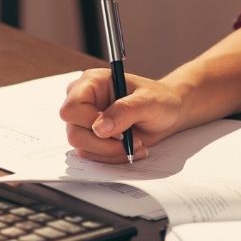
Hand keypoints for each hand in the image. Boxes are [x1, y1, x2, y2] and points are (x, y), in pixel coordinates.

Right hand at [58, 68, 187, 163]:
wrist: (169, 112)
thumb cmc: (159, 100)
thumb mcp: (148, 101)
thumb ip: (124, 111)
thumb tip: (100, 128)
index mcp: (92, 83)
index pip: (72, 108)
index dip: (89, 122)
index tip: (116, 129)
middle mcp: (85, 102)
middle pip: (74, 133)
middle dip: (104, 144)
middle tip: (129, 140)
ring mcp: (87, 122)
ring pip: (83, 148)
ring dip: (111, 152)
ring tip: (136, 144)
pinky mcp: (93, 138)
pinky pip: (93, 156)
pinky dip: (114, 156)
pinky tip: (132, 148)